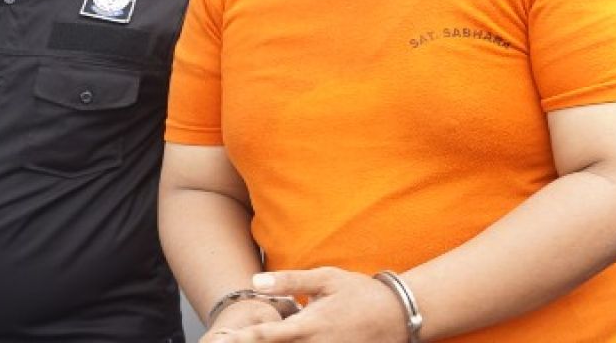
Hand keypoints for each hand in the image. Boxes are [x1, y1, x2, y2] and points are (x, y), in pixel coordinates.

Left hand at [212, 268, 407, 342]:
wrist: (398, 314)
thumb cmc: (360, 292)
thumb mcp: (327, 279)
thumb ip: (291, 280)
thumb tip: (256, 281)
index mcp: (309, 325)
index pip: (267, 336)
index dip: (241, 339)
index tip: (220, 339)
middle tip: (217, 342)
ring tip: (239, 342)